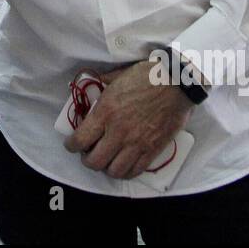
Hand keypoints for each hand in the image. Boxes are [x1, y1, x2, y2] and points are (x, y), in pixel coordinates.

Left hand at [63, 61, 192, 178]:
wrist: (177, 83)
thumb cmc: (147, 76)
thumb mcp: (117, 77)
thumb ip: (102, 84)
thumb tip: (91, 83)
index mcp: (105, 112)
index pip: (80, 140)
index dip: (71, 146)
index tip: (72, 145)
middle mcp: (118, 131)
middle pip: (94, 161)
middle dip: (87, 160)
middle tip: (88, 154)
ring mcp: (136, 143)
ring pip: (114, 171)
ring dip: (106, 168)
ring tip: (107, 161)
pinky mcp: (153, 149)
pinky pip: (135, 171)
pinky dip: (126, 172)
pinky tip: (124, 165)